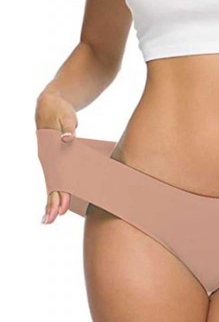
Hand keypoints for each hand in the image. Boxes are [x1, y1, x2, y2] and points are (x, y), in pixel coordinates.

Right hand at [35, 87, 77, 223]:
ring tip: (50, 218)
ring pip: (51, 183)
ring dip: (52, 200)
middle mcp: (48, 157)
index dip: (59, 193)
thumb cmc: (60, 109)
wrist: (49, 102)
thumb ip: (68, 128)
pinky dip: (56, 189)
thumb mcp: (66, 116)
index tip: (60, 207)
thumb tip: (67, 139)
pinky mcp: (54, 157)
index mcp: (51, 150)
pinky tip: (57, 201)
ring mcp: (49, 158)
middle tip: (51, 220)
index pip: (56, 176)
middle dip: (52, 202)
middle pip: (51, 183)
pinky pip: (55, 176)